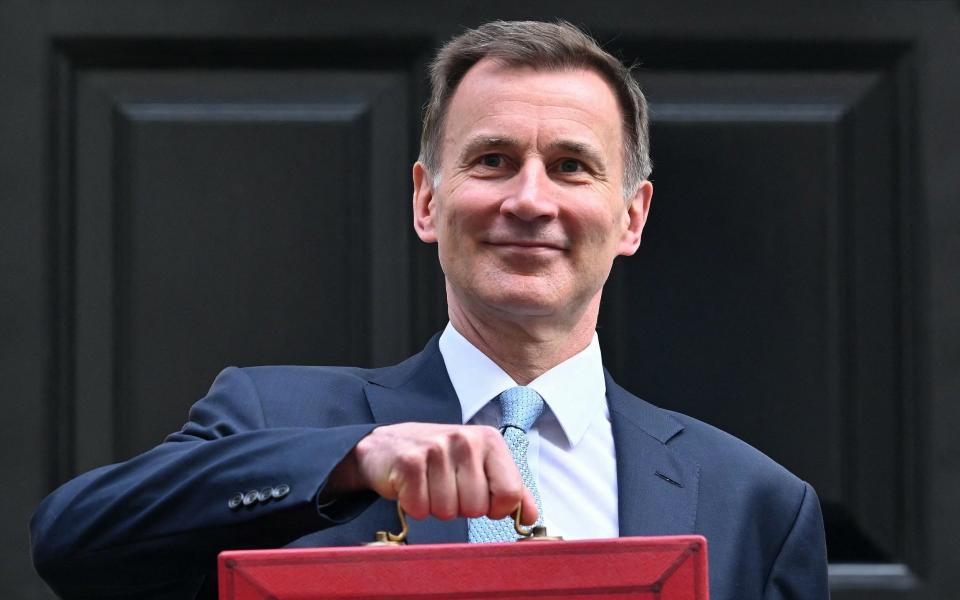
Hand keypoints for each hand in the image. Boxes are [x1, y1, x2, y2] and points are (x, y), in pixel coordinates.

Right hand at [326, 423, 537, 523]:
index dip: (495, 508)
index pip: (510, 493)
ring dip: (435, 508)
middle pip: (477, 507)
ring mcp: (436, 449)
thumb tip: (532, 516)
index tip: (480, 499)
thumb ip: (509, 489)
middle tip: (445, 487)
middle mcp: (465, 439)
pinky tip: (411, 487)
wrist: (386, 446)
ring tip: (428, 485)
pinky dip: (414, 506)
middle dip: (460, 508)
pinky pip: (420, 508)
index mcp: (489, 440)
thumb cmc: (438, 460)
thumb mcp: (478, 466)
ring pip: (448, 511)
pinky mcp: (409, 462)